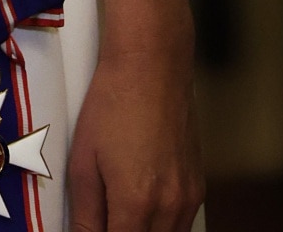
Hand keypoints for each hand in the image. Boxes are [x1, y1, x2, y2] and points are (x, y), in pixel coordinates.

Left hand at [67, 41, 202, 231]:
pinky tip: (141, 206)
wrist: (152, 66)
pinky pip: (181, 225)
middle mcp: (170, 208)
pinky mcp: (198, 187)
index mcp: (136, 203)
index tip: (91, 229)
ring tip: (119, 213)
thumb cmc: (112, 105)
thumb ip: (85, 214)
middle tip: (103, 219)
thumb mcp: (84, 161)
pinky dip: (161, 226)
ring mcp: (189, 199)